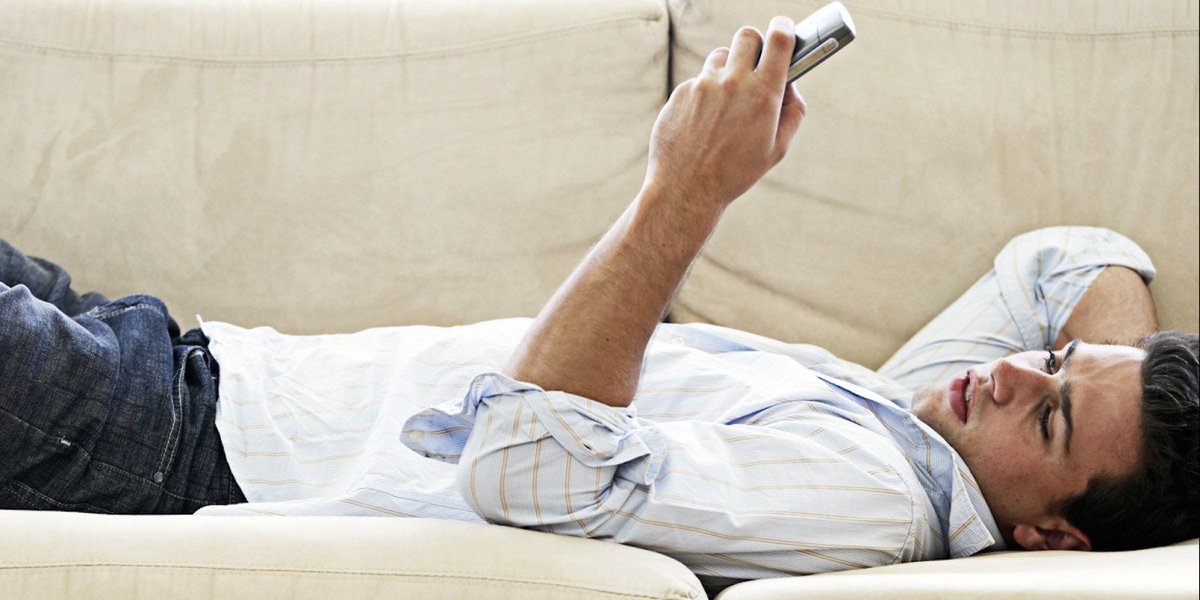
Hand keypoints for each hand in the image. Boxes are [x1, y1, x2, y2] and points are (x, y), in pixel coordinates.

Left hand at [644, 16, 806, 211]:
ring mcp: (703, 85)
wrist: (686, 189)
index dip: (784, 28)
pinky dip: (704, 94)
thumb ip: (792, 112)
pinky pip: (697, 81)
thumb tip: (792, 85)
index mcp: (763, 94)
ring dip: (727, 69)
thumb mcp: (776, 149)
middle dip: (754, 44)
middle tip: (754, 62)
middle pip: (747, 36)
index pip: (778, 40)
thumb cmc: (735, 173)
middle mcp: (732, 83)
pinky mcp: (680, 93)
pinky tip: (703, 120)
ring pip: (720, 56)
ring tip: (727, 98)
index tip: (784, 29)